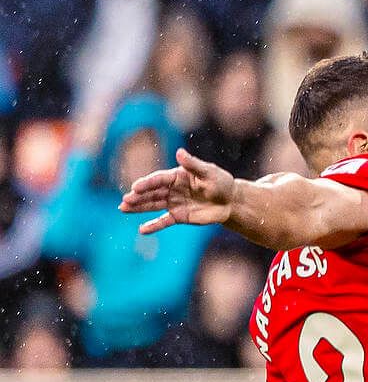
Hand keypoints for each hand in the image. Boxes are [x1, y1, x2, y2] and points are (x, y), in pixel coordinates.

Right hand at [119, 148, 237, 233]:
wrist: (231, 201)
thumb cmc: (220, 182)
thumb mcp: (208, 172)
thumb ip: (193, 164)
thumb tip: (179, 152)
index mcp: (176, 176)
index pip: (158, 179)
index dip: (147, 183)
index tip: (135, 187)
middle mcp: (171, 189)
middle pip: (152, 192)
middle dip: (138, 196)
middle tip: (125, 201)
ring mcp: (173, 203)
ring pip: (153, 205)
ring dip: (138, 207)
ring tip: (123, 208)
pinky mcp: (179, 216)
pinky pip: (164, 221)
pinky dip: (153, 226)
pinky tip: (142, 230)